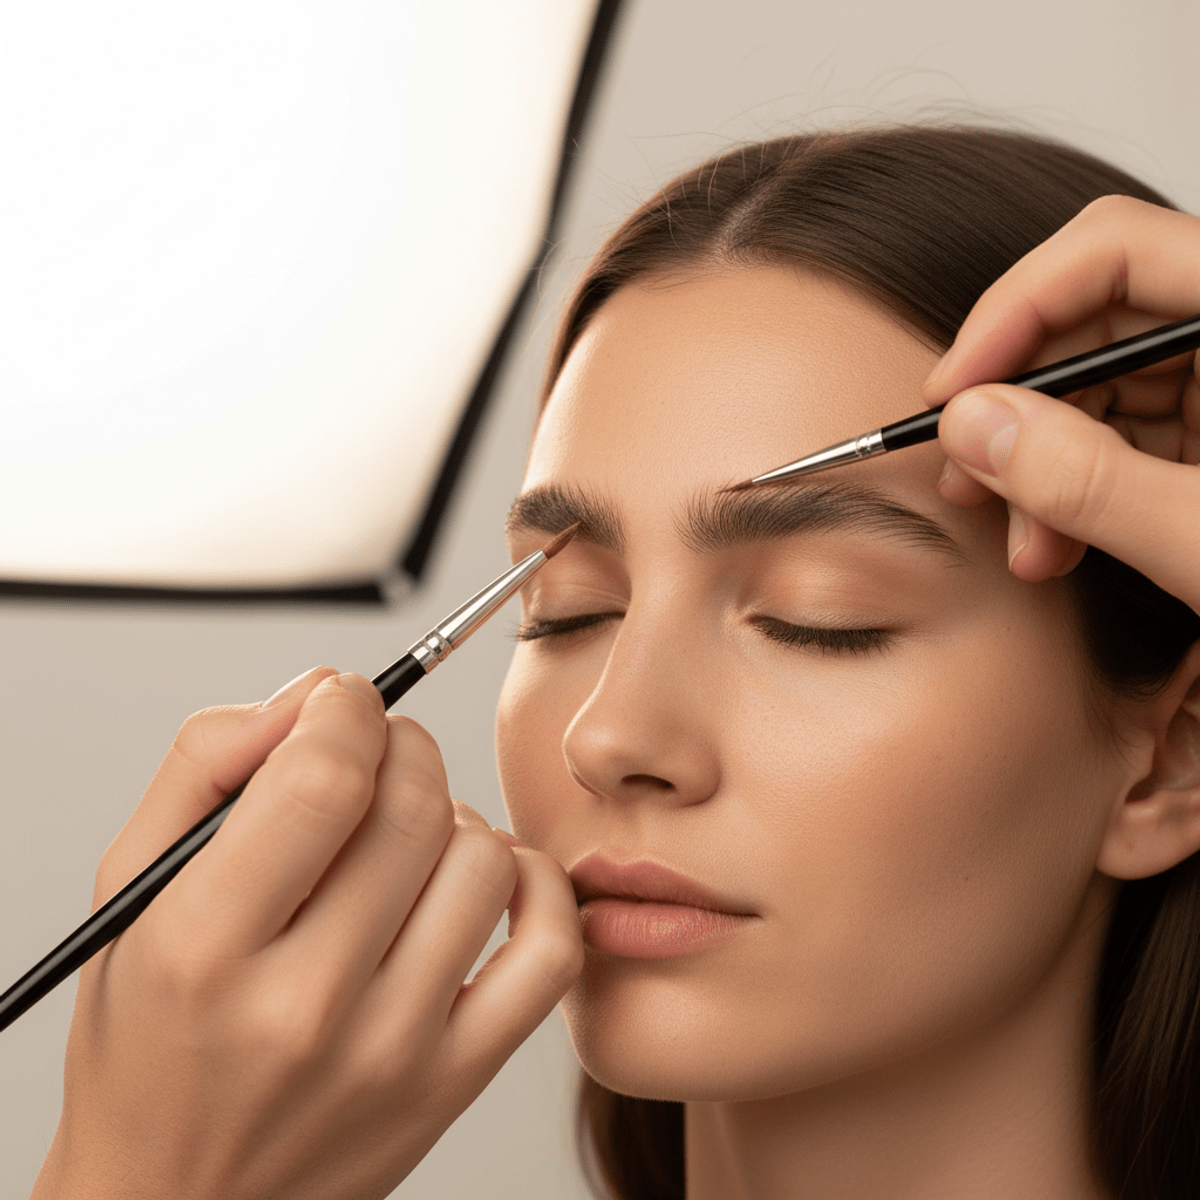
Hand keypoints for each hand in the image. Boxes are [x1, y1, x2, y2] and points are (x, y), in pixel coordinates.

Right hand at [32, 667, 582, 1199]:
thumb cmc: (152, 1039)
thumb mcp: (132, 894)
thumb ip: (206, 767)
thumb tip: (311, 696)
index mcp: (204, 949)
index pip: (323, 779)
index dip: (347, 709)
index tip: (341, 704)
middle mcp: (305, 1006)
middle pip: (413, 807)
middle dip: (400, 747)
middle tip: (374, 757)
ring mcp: (393, 1050)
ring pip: (481, 861)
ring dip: (454, 814)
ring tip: (407, 836)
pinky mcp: (455, 1079)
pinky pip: (549, 949)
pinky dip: (534, 883)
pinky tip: (486, 874)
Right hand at [922, 195, 1199, 612]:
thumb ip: (1091, 484)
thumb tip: (974, 426)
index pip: (1115, 251)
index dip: (1014, 310)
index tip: (953, 391)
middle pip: (1096, 319)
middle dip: (1018, 405)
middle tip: (967, 478)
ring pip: (1098, 381)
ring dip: (1039, 461)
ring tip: (1025, 543)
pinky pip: (1123, 431)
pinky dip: (1074, 487)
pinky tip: (1055, 543)